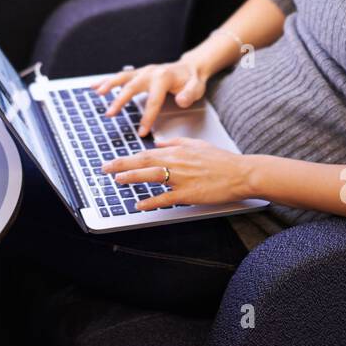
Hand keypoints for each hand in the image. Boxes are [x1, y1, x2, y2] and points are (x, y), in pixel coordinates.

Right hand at [92, 56, 209, 136]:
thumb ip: (190, 94)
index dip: (147, 117)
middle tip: (110, 114)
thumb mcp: (197, 87)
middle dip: (120, 101)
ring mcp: (143, 71)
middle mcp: (150, 72)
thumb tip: (181, 100)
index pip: (153, 100)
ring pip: (123, 78)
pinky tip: (95, 87)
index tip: (142, 132)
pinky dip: (106, 81)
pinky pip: (120, 77)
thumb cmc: (192, 80)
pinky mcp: (138, 73)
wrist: (190, 67)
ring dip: (109, 85)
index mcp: (164, 78)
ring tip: (98, 93)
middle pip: (132, 87)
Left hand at [102, 138, 252, 210]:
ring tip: (117, 180)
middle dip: (122, 165)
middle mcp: (177, 162)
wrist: (241, 173)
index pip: (146, 153)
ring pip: (152, 176)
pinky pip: (166, 198)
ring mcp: (182, 178)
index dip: (127, 157)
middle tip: (105, 168)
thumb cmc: (221, 160)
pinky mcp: (189, 193)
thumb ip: (175, 142)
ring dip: (132, 178)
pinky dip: (151, 201)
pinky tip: (140, 204)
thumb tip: (159, 141)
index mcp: (177, 151)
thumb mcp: (197, 144)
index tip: (113, 161)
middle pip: (144, 162)